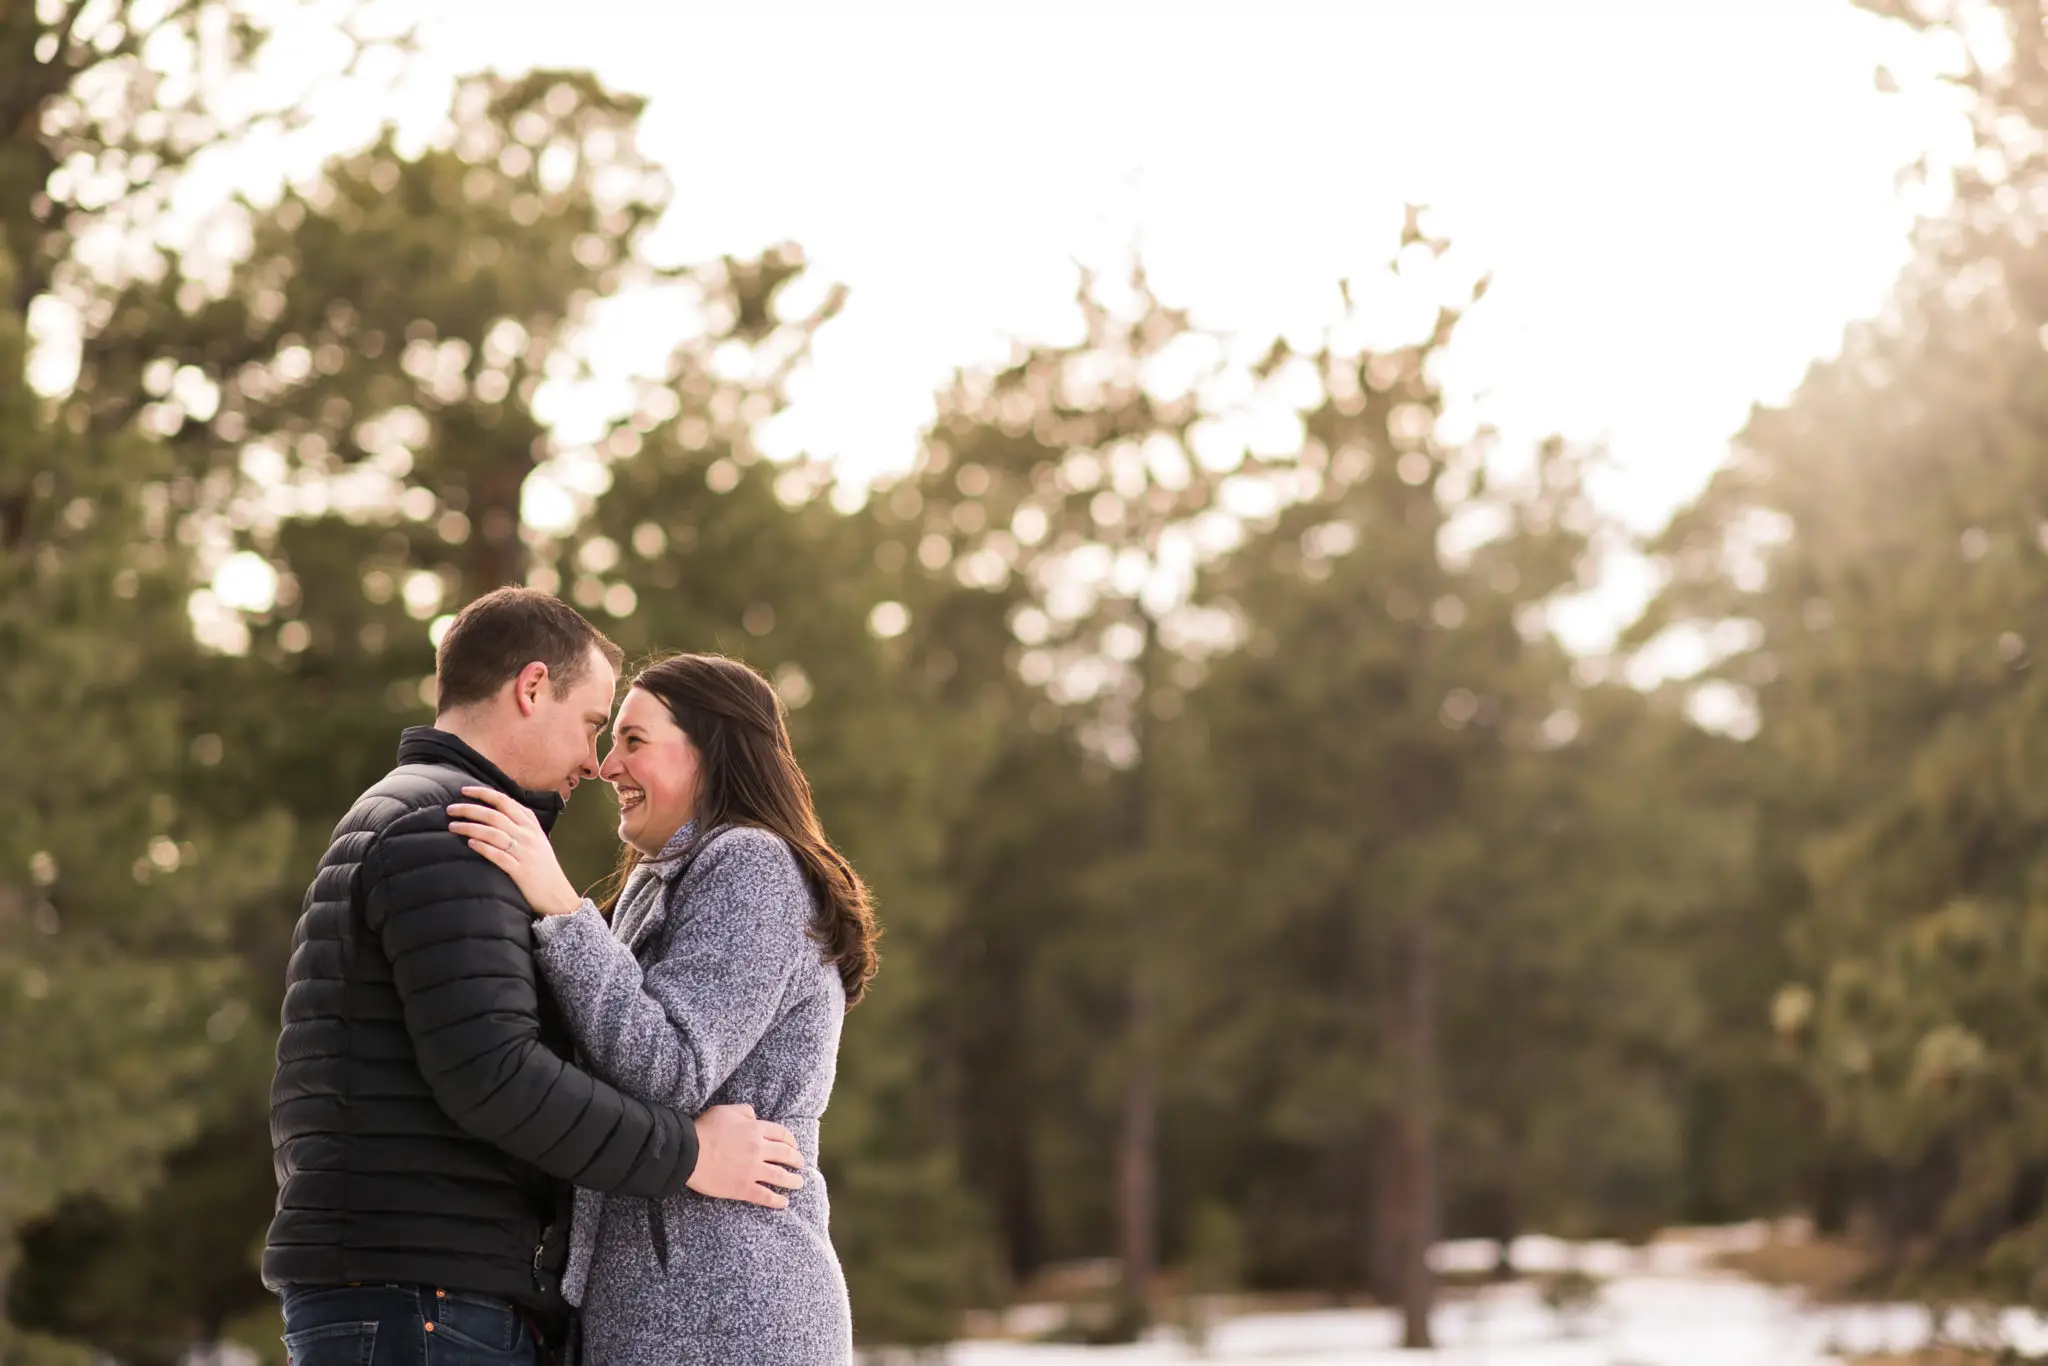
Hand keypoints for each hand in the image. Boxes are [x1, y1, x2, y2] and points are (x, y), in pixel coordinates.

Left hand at [448, 786, 582, 915]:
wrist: (558, 896)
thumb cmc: (544, 868)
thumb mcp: (538, 840)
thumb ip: (522, 824)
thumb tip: (498, 811)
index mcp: (531, 826)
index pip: (506, 801)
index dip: (484, 793)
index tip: (464, 790)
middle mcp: (528, 836)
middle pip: (495, 815)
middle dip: (470, 809)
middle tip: (450, 809)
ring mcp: (524, 853)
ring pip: (493, 833)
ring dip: (470, 827)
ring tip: (452, 826)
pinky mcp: (520, 871)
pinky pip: (498, 855)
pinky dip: (483, 847)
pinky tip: (469, 843)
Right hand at [688, 1104, 804, 1209]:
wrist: (688, 1153)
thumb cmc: (704, 1129)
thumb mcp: (726, 1111)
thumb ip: (744, 1112)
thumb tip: (754, 1116)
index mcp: (755, 1130)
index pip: (781, 1134)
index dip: (791, 1140)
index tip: (794, 1145)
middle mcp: (758, 1150)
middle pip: (785, 1155)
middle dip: (796, 1160)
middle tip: (800, 1164)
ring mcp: (752, 1170)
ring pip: (780, 1176)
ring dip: (792, 1181)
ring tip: (799, 1183)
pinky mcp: (743, 1188)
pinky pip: (765, 1196)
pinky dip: (776, 1200)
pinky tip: (783, 1202)